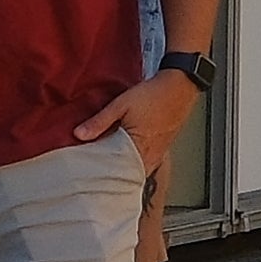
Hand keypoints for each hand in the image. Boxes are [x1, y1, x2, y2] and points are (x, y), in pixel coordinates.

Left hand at [70, 67, 200, 162]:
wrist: (180, 86)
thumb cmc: (155, 94)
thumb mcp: (121, 104)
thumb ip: (100, 121)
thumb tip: (80, 134)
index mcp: (138, 148)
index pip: (113, 170)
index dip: (98, 172)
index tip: (85, 171)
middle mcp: (150, 156)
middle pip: (125, 175)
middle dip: (109, 174)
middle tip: (92, 171)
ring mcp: (157, 154)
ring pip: (135, 171)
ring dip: (121, 169)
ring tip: (106, 165)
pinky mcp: (162, 149)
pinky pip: (145, 164)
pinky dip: (133, 163)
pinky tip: (125, 156)